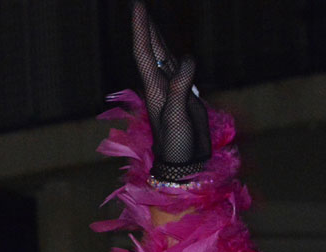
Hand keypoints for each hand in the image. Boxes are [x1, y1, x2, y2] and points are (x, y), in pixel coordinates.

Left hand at [131, 1, 210, 178]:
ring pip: (161, 56)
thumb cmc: (178, 144)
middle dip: (145, 26)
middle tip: (139, 5)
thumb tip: (187, 60)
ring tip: (148, 18)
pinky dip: (172, 53)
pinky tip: (170, 48)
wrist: (184, 162)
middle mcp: (159, 84)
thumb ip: (181, 88)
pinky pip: (176, 67)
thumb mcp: (178, 117)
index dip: (142, 28)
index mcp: (154, 87)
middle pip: (150, 49)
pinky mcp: (183, 94)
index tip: (138, 6)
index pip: (144, 52)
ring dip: (155, 36)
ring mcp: (171, 89)